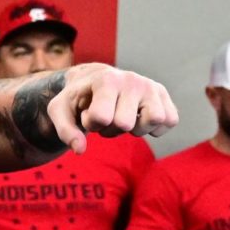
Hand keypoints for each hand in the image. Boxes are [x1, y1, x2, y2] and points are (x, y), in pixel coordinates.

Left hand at [49, 64, 178, 153]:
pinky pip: (170, 121)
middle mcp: (131, 79)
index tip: (87, 113)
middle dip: (111, 129)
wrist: (94, 80)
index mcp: (105, 79)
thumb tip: (80, 150)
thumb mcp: (59, 111)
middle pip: (126, 124)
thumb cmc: (77, 98)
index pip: (102, 117)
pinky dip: (154, 128)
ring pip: (155, 120)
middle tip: (105, 118)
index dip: (91, 124)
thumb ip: (65, 131)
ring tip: (123, 118)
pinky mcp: (163, 94)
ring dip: (136, 129)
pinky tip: (139, 119)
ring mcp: (150, 85)